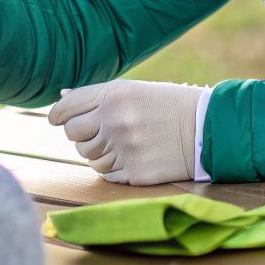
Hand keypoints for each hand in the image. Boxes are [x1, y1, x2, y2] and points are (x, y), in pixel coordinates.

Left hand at [48, 80, 203, 184]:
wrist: (207, 129)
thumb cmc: (168, 106)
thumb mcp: (134, 90)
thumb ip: (96, 96)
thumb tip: (61, 99)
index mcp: (114, 95)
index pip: (66, 109)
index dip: (58, 115)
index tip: (56, 119)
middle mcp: (115, 121)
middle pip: (73, 134)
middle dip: (81, 134)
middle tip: (100, 131)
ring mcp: (124, 149)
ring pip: (88, 157)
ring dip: (99, 152)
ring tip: (123, 142)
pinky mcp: (134, 173)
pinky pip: (106, 174)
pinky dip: (113, 167)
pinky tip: (132, 156)